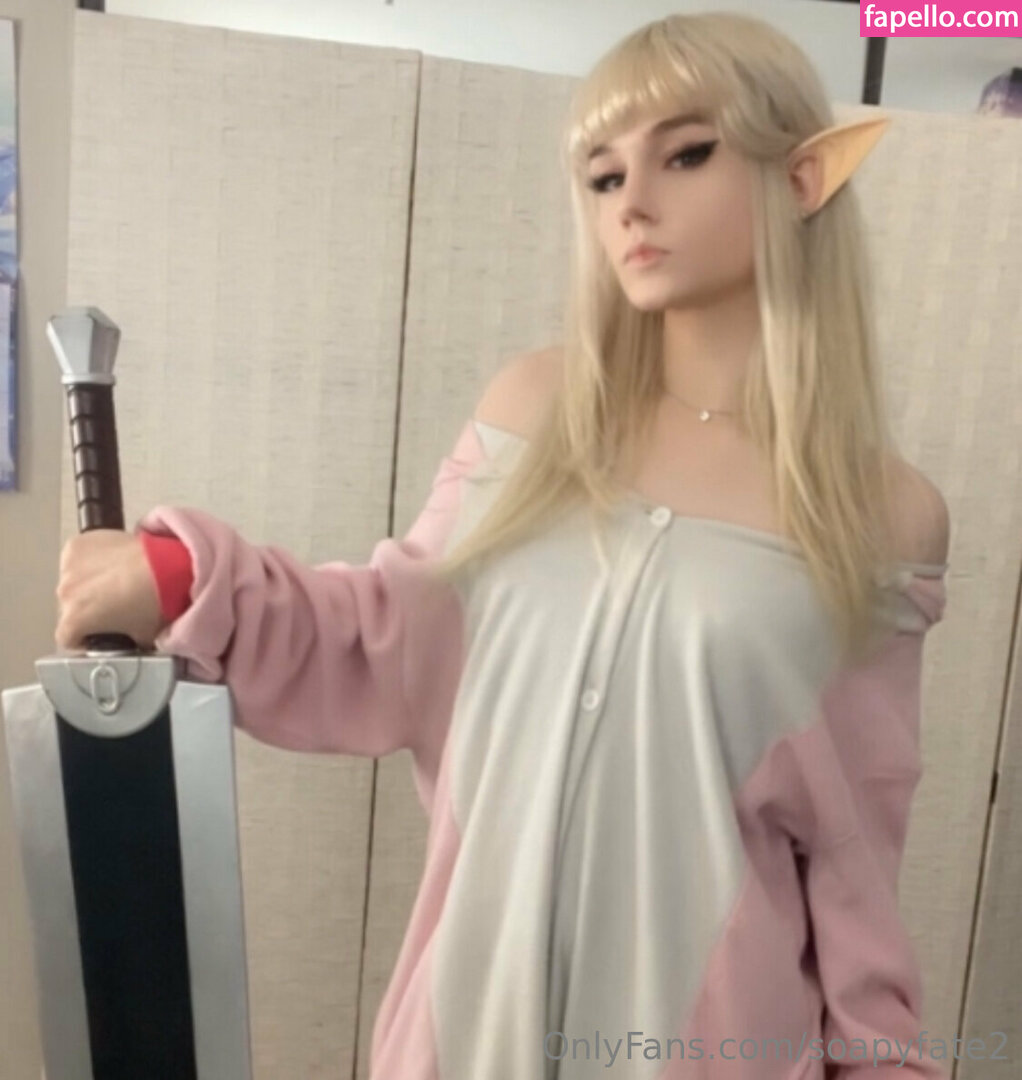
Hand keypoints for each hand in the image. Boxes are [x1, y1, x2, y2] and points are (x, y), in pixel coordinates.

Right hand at [55, 530, 166, 650]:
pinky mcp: (77, 545)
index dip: (82, 639)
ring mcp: (68, 566)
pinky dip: (90, 559)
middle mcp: (64, 593)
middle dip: (86, 608)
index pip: (66, 638)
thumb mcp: (142, 635)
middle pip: (69, 606)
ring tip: (114, 579)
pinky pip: (78, 556)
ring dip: (86, 582)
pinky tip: (111, 560)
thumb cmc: (154, 601)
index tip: (95, 634)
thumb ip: (128, 643)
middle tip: (111, 604)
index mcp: (74, 621)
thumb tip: (132, 641)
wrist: (166, 566)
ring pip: (72, 580)